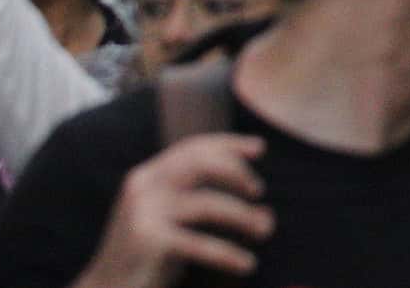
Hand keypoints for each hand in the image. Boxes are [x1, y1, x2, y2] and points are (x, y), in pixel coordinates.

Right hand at [74, 133, 271, 287]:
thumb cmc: (146, 258)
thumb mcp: (168, 219)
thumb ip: (199, 200)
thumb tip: (260, 201)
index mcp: (147, 176)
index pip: (192, 148)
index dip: (228, 144)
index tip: (259, 148)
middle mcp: (143, 188)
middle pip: (200, 164)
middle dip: (237, 173)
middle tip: (258, 191)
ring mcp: (143, 214)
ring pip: (208, 204)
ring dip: (244, 216)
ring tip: (266, 229)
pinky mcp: (147, 242)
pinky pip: (200, 243)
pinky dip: (229, 254)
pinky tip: (247, 264)